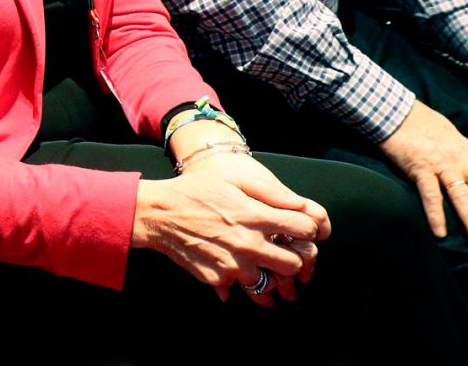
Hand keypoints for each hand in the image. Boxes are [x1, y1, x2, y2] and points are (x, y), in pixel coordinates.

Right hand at [132, 152, 328, 304]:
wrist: (159, 214)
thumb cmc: (197, 191)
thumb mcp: (235, 180)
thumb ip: (272, 193)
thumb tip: (302, 207)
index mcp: (256, 216)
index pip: (305, 230)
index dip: (308, 229)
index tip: (299, 229)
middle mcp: (249, 245)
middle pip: (294, 264)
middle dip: (294, 257)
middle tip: (282, 249)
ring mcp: (234, 266)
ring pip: (268, 281)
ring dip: (265, 271)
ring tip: (254, 259)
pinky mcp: (218, 280)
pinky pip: (240, 287)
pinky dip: (238, 278)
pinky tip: (229, 261)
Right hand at [379, 101, 467, 247]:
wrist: (395, 112)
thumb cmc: (419, 121)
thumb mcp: (448, 133)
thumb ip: (460, 149)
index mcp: (467, 150)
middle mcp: (460, 160)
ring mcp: (441, 165)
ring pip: (462, 196)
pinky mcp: (420, 170)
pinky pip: (430, 195)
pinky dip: (436, 214)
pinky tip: (440, 233)